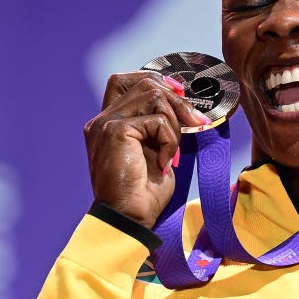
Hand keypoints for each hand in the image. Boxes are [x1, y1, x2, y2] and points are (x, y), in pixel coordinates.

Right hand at [84, 72, 210, 228]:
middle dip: (177, 99)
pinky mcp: (116, 131)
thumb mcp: (156, 152)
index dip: (155, 81)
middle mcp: (102, 119)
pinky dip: (170, 141)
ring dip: (175, 122)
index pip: (125, 80)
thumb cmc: (143, 193)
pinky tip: (164, 163)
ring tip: (173, 150)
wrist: (128, 218)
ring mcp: (106, 123)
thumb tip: (185, 109)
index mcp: (108, 123)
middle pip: (145, 83)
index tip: (180, 96)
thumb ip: (160, 127)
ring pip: (153, 95)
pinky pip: (158, 121)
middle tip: (196, 123)